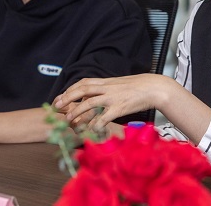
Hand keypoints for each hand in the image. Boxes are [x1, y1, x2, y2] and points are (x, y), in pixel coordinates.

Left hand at [53, 74, 168, 129]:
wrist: (154, 88)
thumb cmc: (138, 87)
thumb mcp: (119, 84)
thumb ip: (106, 89)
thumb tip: (95, 96)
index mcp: (106, 81)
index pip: (83, 83)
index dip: (70, 89)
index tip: (60, 97)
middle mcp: (107, 88)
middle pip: (82, 90)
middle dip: (67, 98)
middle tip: (56, 106)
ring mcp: (112, 98)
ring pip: (89, 103)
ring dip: (77, 112)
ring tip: (69, 121)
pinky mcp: (119, 108)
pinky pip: (103, 117)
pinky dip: (95, 124)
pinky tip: (90, 130)